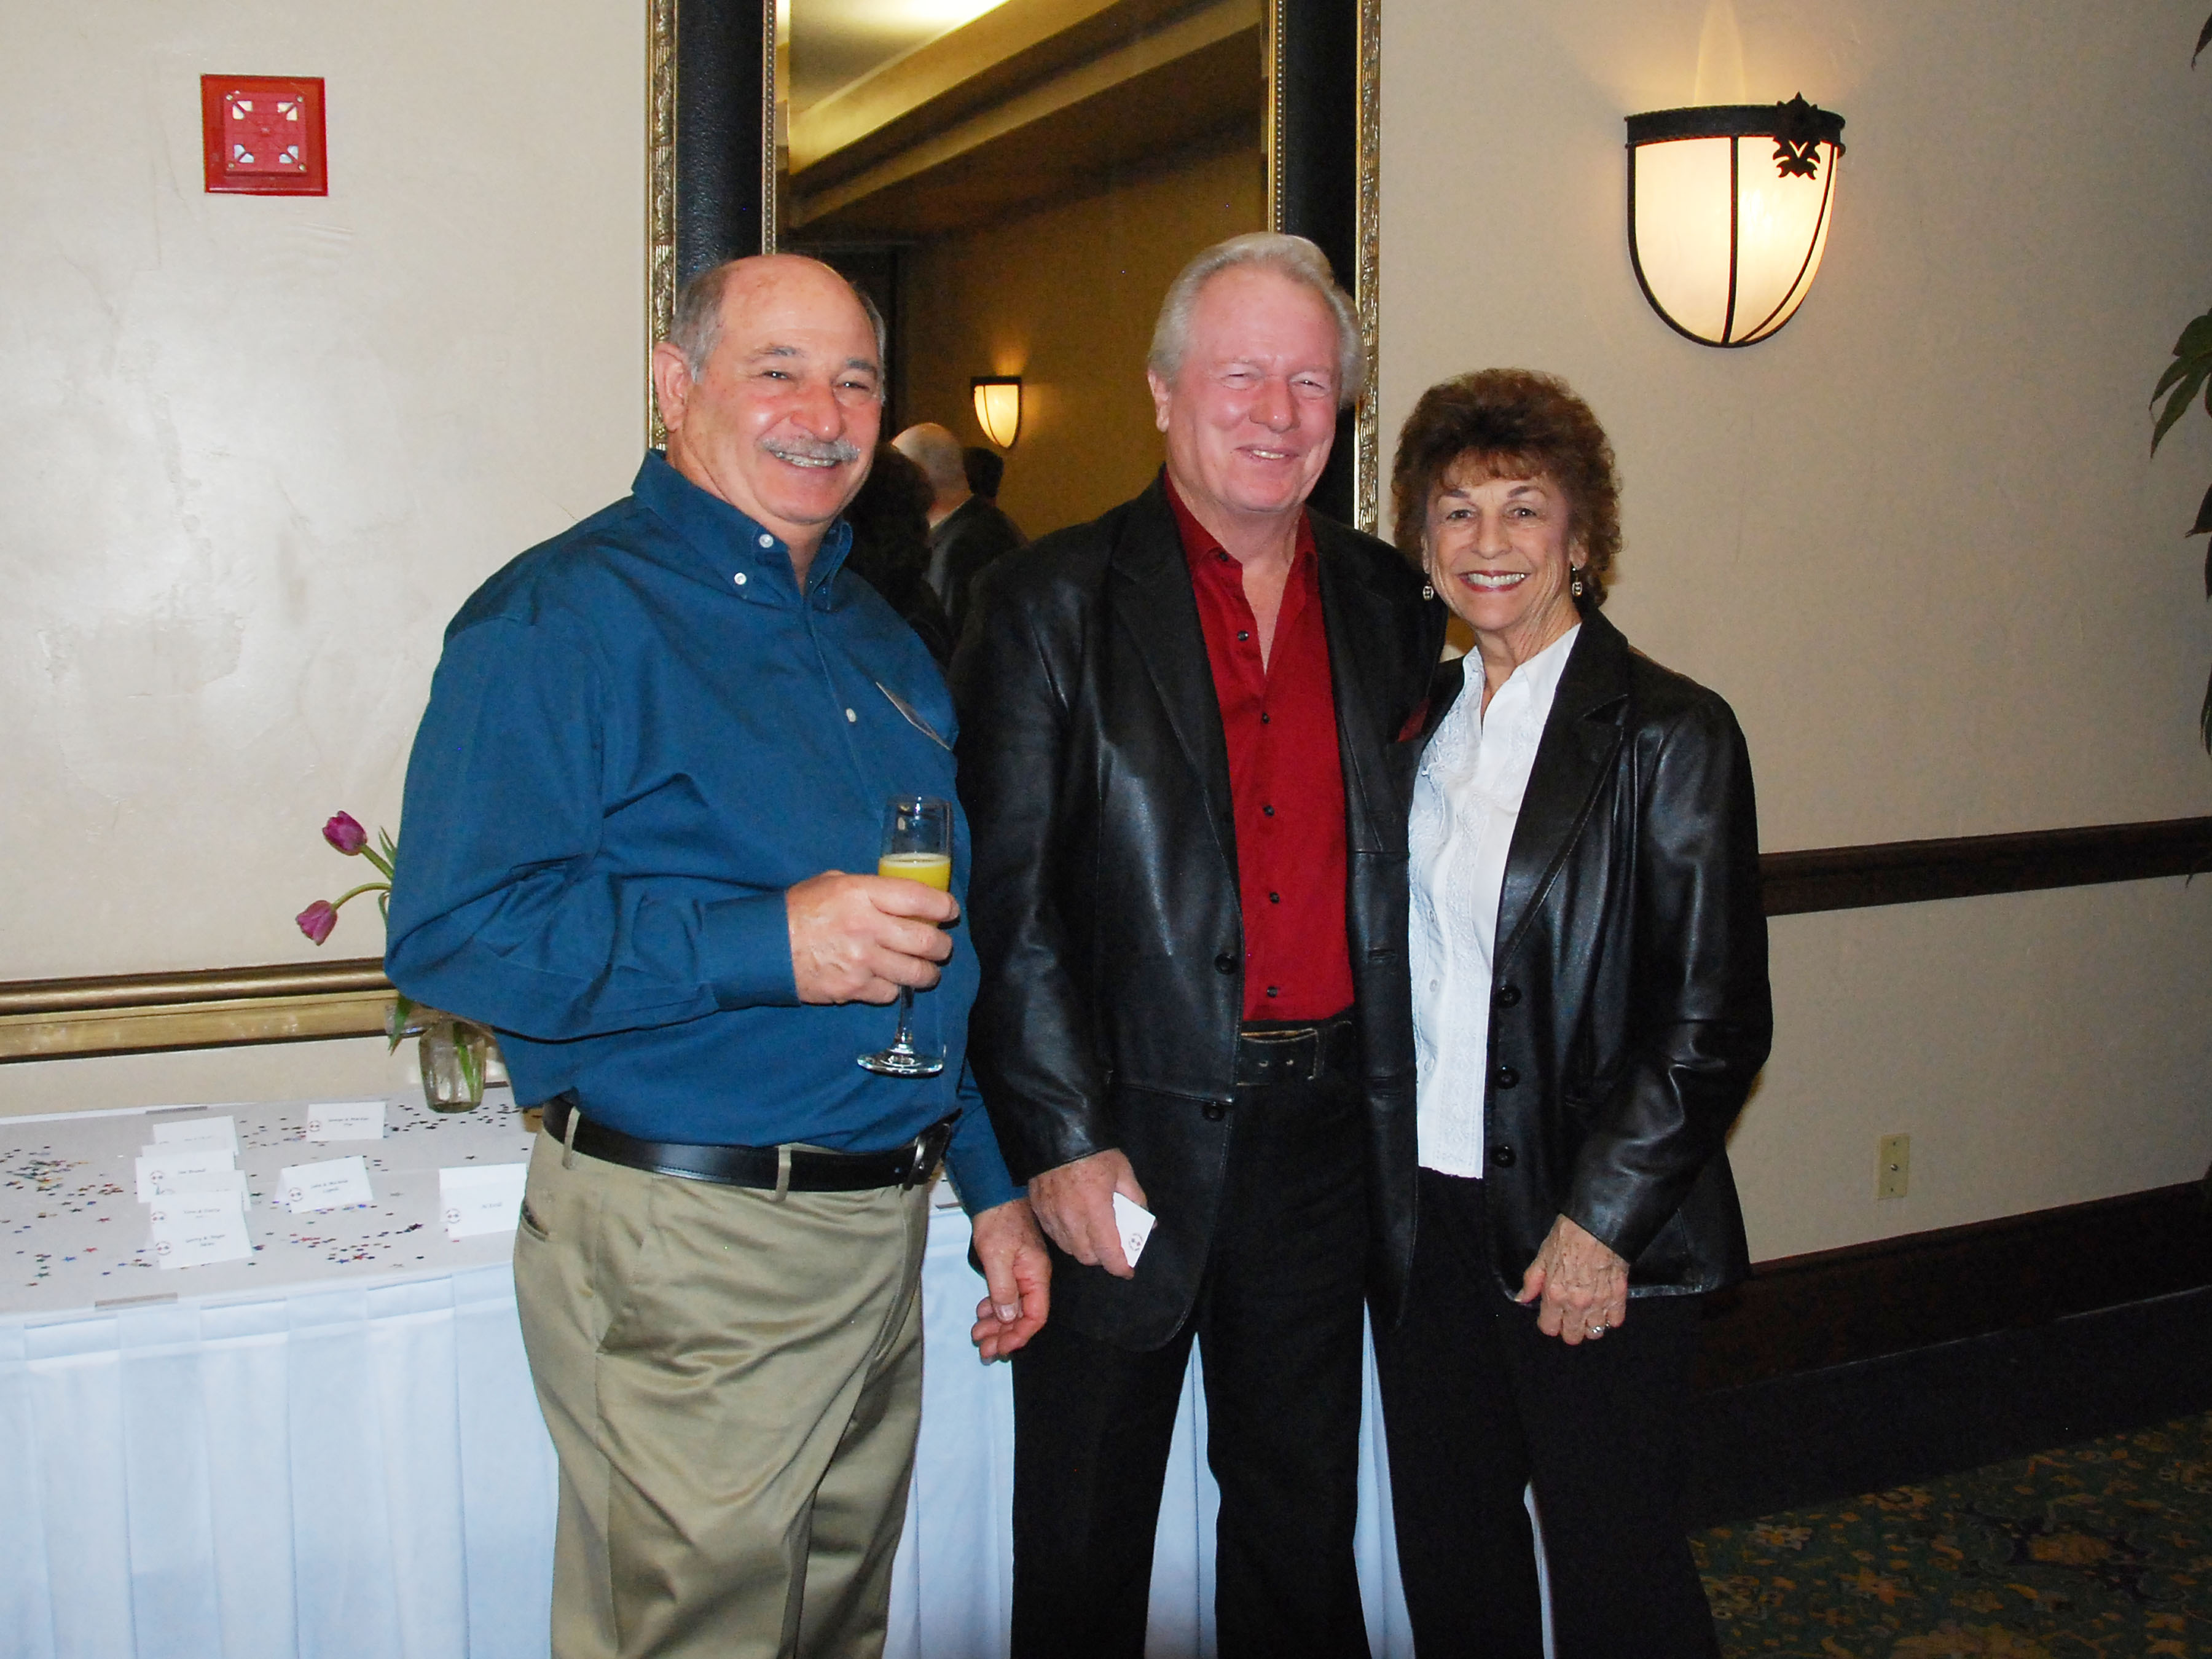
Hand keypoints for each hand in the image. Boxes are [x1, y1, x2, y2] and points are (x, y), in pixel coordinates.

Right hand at [787, 872, 957, 1004]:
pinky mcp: (853, 988)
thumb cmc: (799, 909)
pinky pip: (891, 992)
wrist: (764, 946)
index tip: (950, 910)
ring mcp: (862, 961)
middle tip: (942, 946)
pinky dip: (895, 988)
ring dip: (928, 972)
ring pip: (916, 972)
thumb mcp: (833, 883)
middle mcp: (867, 927)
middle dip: (942, 946)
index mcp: (862, 894)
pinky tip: (890, 980)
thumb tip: (899, 898)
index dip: (943, 905)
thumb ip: (868, 889)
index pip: (919, 898)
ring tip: (927, 970)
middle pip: (926, 940)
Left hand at [968, 1197, 1051, 1361]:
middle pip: (1023, 1316)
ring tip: (978, 1336)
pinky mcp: (1010, 1268)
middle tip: (984, 1350)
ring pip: (1013, 1307)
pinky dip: (994, 1307)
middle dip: (1004, 1335)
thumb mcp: (997, 1256)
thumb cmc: (998, 1222)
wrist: (994, 1195)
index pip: (1036, 1315)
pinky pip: (1006, 1295)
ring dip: (997, 1325)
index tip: (1001, 1347)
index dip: (1019, 1335)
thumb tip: (1007, 1317)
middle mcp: (1033, 1277)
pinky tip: (982, 1313)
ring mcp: (1022, 1273)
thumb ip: (1003, 1288)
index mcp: (1036, 1275)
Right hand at [1026, 1149, 1147, 1278]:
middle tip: (1112, 1247)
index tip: (1128, 1270)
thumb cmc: (1093, 1151)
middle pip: (1088, 1256)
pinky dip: (1068, 1238)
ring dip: (1084, 1249)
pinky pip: (1055, 1236)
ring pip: (1070, 1249)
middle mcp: (1071, 1218)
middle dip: (1103, 1257)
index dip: (1120, 1266)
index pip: (1108, 1252)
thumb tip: (1146, 1224)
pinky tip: (1075, 1225)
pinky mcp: (1040, 1211)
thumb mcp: (1123, 1171)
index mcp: (1095, 1208)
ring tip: (1094, 1235)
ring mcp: (1052, 1216)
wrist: (1056, 1133)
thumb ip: (1136, 1200)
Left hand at [1515, 1212, 1629, 1345]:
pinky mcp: (1618, 1297)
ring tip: (1588, 1312)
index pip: (1549, 1328)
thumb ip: (1531, 1282)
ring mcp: (1599, 1303)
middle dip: (1568, 1328)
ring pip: (1595, 1333)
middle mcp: (1576, 1304)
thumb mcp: (1542, 1257)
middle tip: (1569, 1315)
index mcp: (1555, 1295)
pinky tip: (1604, 1306)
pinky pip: (1615, 1321)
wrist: (1597, 1225)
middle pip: (1572, 1336)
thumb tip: (1521, 1299)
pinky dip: (1610, 1317)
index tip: (1551, 1315)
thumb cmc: (1567, 1237)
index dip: (1548, 1322)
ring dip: (1590, 1324)